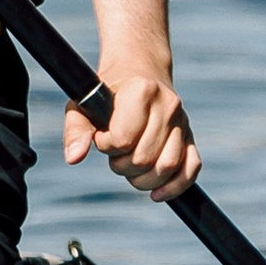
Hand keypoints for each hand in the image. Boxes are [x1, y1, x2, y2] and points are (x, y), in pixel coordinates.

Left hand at [64, 65, 198, 201]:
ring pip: (168, 167)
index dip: (107, 146)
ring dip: (143, 179)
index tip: (102, 136)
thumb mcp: (83, 104)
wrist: (138, 70)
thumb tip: (74, 158)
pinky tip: (156, 193)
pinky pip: (191, 168)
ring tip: (130, 167)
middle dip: (122, 165)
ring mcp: (182, 121)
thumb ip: (76, 130)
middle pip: (144, 157)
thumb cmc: (106, 92)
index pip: (123, 139)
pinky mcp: (190, 136)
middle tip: (114, 153)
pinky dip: (175, 186)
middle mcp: (168, 105)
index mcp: (142, 91)